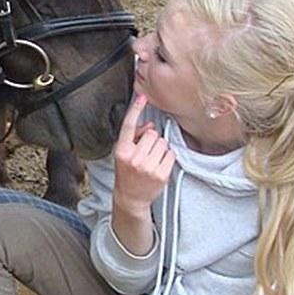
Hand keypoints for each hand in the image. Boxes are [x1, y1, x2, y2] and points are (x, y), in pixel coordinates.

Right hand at [113, 93, 174, 214]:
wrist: (130, 197)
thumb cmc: (127, 173)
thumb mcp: (123, 153)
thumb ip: (134, 137)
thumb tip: (151, 125)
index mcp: (122, 151)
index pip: (129, 126)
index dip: (136, 110)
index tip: (142, 98)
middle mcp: (134, 158)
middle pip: (152, 134)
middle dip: (152, 140)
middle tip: (146, 151)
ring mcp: (148, 167)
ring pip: (163, 143)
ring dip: (160, 148)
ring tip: (152, 159)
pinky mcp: (161, 174)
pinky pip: (171, 154)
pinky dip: (167, 157)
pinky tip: (159, 165)